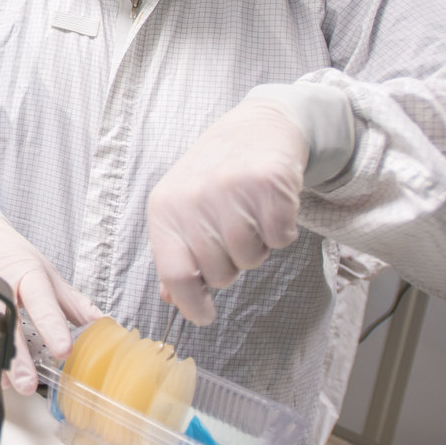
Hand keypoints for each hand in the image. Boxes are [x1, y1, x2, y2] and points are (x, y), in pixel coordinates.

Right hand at [0, 213, 101, 394]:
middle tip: (26, 383)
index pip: (40, 302)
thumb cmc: (12, 255)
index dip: (52, 327)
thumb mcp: (47, 273)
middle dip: (13, 354)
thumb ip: (72, 303)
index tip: (62, 350)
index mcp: (25, 273)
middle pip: (1, 319)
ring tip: (1, 380)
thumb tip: (104, 325)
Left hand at [146, 97, 308, 324]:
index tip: (203, 316)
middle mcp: (193, 198)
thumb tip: (173, 299)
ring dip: (257, 248)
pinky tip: (271, 207)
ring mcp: (231, 189)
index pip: (175, 273)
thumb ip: (176, 254)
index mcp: (164, 208)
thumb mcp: (181, 209)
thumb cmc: (215, 175)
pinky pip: (280, 239)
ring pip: (251, 259)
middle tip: (233, 235)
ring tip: (250, 217)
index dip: (191, 304)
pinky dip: (281, 231)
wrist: (255, 128)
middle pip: (219, 274)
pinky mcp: (269, 183)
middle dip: (230, 266)